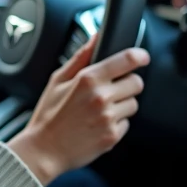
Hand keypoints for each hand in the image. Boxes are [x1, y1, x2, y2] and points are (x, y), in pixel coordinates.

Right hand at [8, 37, 148, 185]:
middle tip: (110, 90)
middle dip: (127, 84)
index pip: (126, 60)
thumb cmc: (49, 114)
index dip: (139, 56)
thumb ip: (81, 56)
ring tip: (100, 110)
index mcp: (88, 79)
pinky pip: (126, 124)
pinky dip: (116, 123)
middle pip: (136, 83)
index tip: (142, 57)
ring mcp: (108, 118)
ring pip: (133, 104)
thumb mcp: (58, 80)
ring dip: (122, 105)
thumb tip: (96, 36)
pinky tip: (97, 124)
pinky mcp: (112, 136)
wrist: (44, 150)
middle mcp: (101, 97)